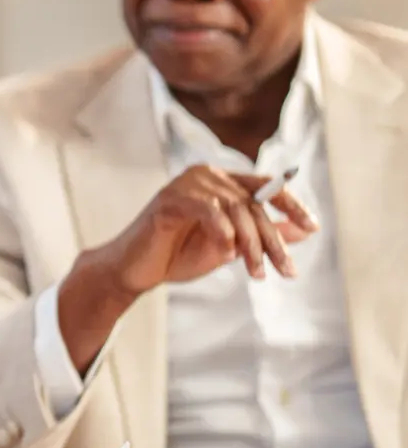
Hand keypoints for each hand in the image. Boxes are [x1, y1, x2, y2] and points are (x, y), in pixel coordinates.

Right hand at [58, 165, 317, 373]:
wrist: (135, 270)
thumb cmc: (176, 256)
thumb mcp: (229, 248)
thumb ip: (260, 236)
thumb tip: (302, 232)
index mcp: (221, 182)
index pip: (265, 186)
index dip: (291, 205)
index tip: (313, 227)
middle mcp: (206, 175)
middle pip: (254, 203)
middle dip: (273, 240)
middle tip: (286, 270)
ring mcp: (186, 184)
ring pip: (236, 208)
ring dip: (252, 244)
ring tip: (257, 273)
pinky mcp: (170, 199)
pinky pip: (208, 210)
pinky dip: (222, 232)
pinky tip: (225, 255)